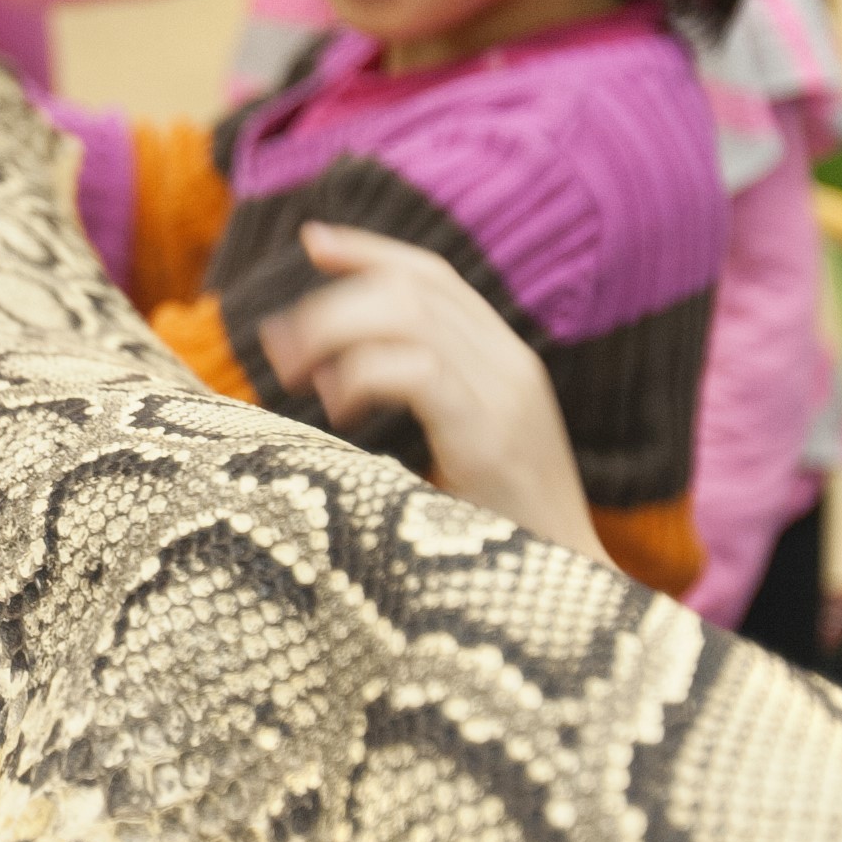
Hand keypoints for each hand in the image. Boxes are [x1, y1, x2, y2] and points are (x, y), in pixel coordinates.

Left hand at [258, 222, 603, 564]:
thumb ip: (425, 404)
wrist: (565, 602)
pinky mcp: (492, 437)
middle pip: (416, 290)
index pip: (438, 278)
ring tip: (292, 371)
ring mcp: (508, 399)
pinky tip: (335, 406)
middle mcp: (512, 366)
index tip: (312, 240)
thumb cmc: (494, 538)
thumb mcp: (461, 454)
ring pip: (411, 317)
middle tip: (276, 344)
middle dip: (334, 300)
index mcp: (506, 363)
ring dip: (335, 332)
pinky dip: (363, 375)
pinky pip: (419, 372)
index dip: (373, 250)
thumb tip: (336, 376)